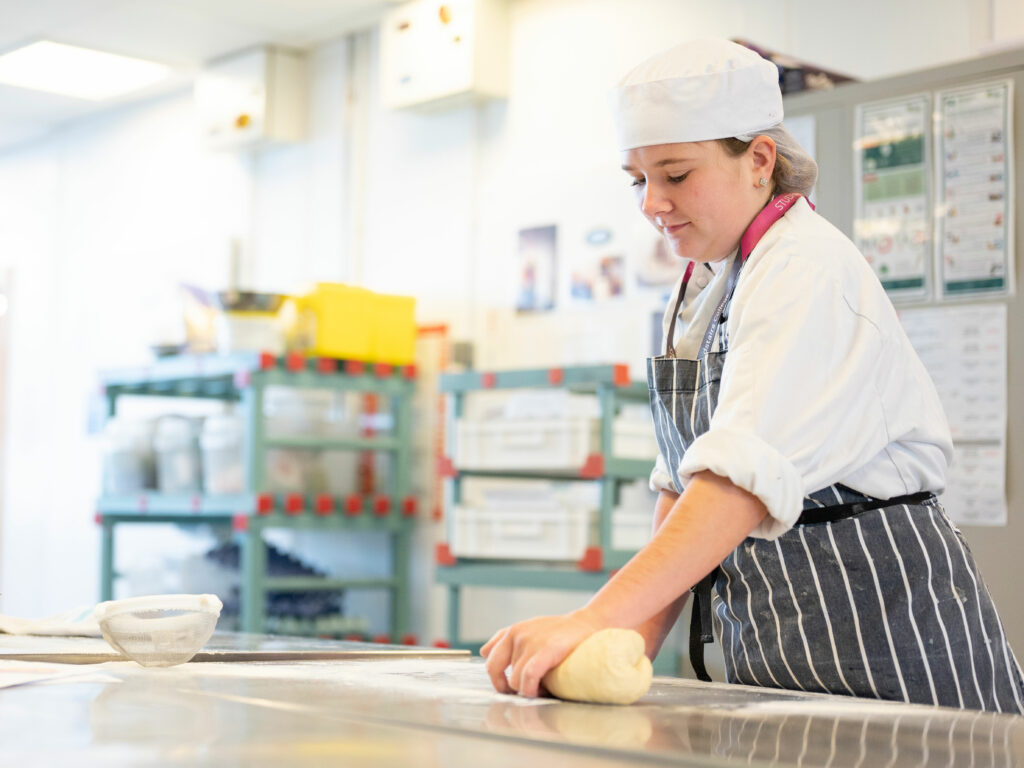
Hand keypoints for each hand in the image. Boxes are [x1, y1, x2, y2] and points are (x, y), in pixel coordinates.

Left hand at [480, 609, 602, 697]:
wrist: (587, 623)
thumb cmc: (558, 630)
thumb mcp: (528, 629)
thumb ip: (504, 639)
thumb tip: (483, 652)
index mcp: (511, 632)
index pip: (490, 661)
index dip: (496, 681)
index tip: (508, 689)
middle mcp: (517, 635)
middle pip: (499, 673)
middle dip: (508, 687)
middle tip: (523, 692)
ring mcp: (531, 642)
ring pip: (516, 679)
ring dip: (526, 690)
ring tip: (541, 689)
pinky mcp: (548, 649)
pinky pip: (530, 676)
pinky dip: (531, 689)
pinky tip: (540, 692)